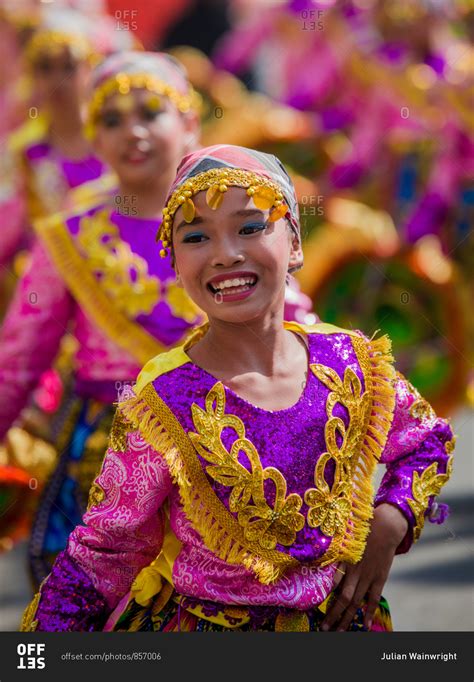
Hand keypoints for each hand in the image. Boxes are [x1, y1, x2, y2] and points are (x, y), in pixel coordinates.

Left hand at [320, 503, 408, 631]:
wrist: (385, 528)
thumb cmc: (361, 530)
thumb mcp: (344, 537)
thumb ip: (333, 548)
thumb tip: (318, 553)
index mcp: (344, 561)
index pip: (331, 583)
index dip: (323, 596)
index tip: (313, 607)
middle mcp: (355, 572)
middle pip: (343, 598)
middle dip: (333, 615)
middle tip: (324, 628)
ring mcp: (368, 577)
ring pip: (355, 602)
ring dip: (346, 618)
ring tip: (338, 632)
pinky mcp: (379, 579)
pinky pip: (373, 599)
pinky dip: (368, 613)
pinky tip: (364, 626)